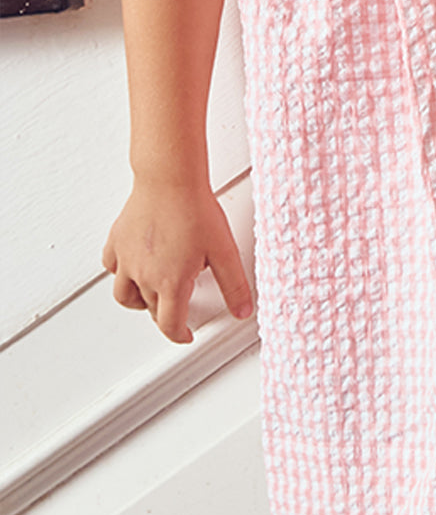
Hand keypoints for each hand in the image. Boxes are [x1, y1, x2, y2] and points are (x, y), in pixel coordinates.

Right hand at [101, 181, 252, 343]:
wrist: (170, 179)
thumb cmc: (195, 210)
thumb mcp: (225, 251)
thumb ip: (234, 285)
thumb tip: (243, 310)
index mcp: (171, 283)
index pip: (170, 324)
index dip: (179, 335)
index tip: (185, 334)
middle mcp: (144, 276)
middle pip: (151, 309)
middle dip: (165, 315)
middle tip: (177, 310)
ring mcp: (126, 259)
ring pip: (124, 294)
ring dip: (139, 301)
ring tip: (152, 297)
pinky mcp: (117, 241)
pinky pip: (112, 266)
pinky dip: (120, 274)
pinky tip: (131, 267)